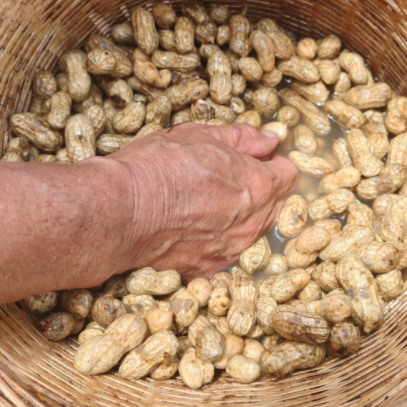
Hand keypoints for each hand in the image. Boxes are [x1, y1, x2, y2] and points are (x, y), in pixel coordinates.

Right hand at [110, 123, 297, 278]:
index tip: (257, 160)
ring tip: (204, 202)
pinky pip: (222, 253)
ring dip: (237, 218)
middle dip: (259, 191)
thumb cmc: (155, 167)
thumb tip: (270, 139)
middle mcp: (250, 224)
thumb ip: (243, 137)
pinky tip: (190, 227)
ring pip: (249, 232)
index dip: (274, 164)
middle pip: (273, 206)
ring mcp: (229, 251)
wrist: (117, 212)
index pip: (288, 175)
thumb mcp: (200, 136)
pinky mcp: (205, 270)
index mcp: (257, 186)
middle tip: (228, 178)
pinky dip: (213, 241)